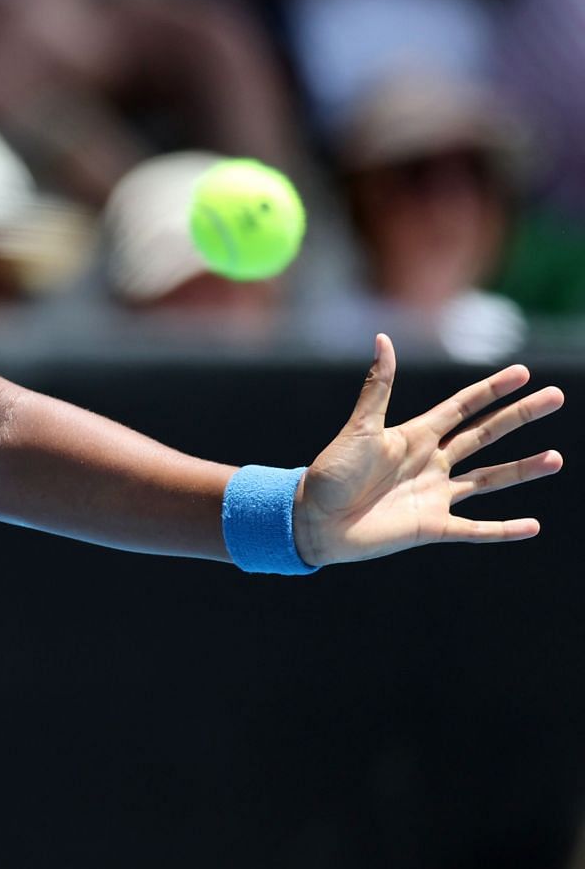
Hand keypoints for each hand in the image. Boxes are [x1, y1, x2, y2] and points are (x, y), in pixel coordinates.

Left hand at [295, 335, 562, 566]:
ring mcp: (434, 495)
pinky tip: (532, 526)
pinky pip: (476, 530)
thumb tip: (383, 338)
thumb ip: (378, 387)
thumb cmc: (330, 472)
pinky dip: (503, 529)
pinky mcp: (431, 527)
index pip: (463, 407)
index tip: (523, 372)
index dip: (492, 390)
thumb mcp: (359, 428)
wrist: (311, 520)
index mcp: (415, 436)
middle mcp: (431, 463)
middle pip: (485, 435)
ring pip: (489, 480)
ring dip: (522, 470)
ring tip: (557, 459)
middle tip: (557, 397)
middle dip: (519, 417)